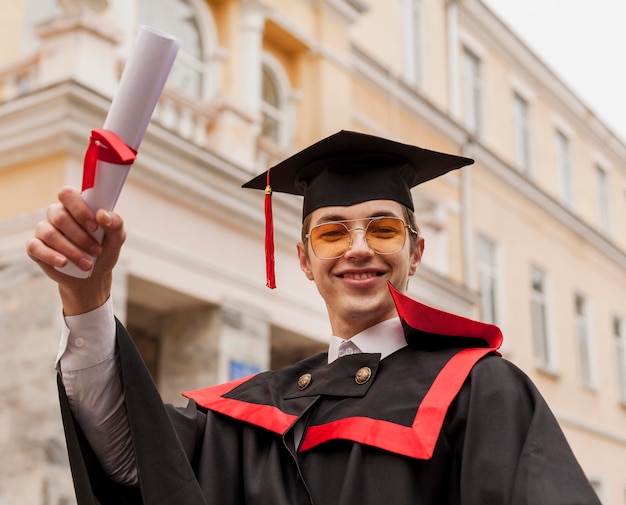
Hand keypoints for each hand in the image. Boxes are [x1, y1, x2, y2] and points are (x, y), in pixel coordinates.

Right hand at [26, 186, 125, 314]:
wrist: (93, 276)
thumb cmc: (103, 251)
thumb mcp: (116, 239)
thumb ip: (115, 224)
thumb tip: (103, 215)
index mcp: (76, 205)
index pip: (68, 194)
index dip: (79, 209)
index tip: (94, 227)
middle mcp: (57, 214)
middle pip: (60, 216)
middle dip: (80, 237)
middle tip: (97, 250)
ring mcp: (44, 229)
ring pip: (50, 233)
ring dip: (71, 251)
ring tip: (88, 264)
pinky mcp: (35, 247)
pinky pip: (35, 247)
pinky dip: (51, 256)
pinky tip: (64, 263)